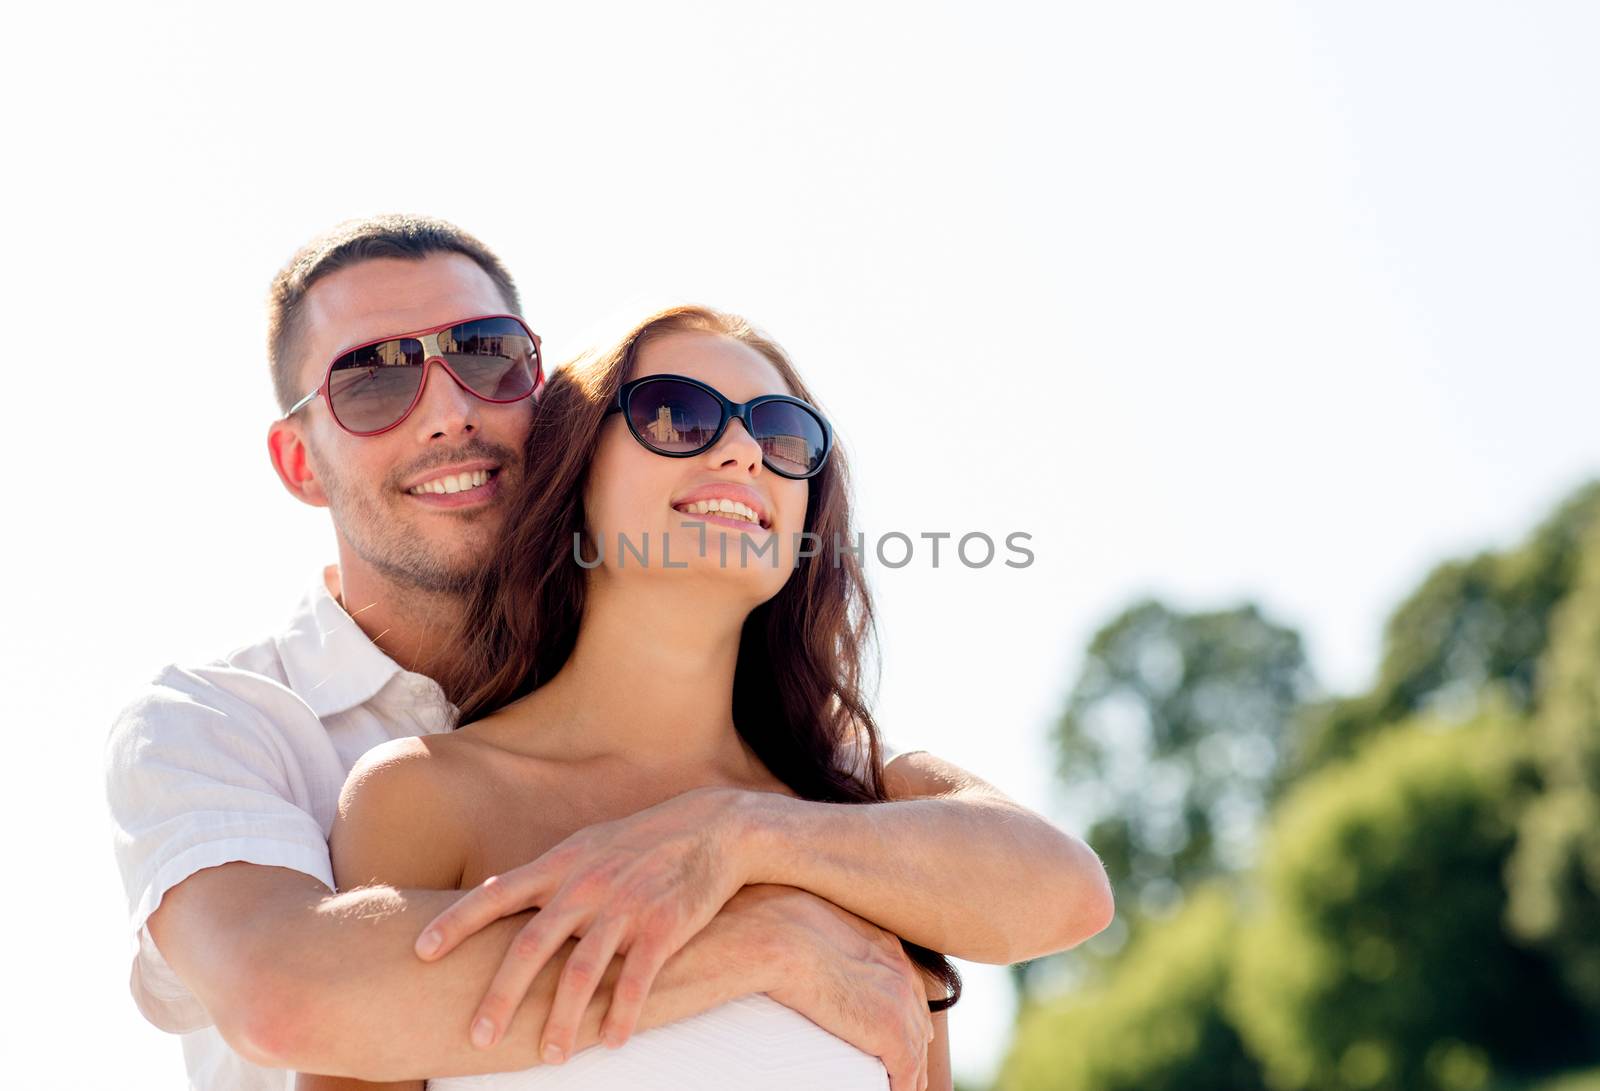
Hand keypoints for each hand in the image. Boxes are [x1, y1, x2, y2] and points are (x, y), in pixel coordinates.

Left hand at [413, 787, 749, 1060]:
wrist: (713, 829)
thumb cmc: (641, 842)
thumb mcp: (587, 847)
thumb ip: (547, 876)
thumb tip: (496, 894)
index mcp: (562, 865)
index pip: (497, 894)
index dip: (457, 923)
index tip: (420, 951)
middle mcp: (586, 885)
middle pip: (531, 946)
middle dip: (501, 995)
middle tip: (478, 1036)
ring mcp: (625, 907)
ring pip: (581, 972)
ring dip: (561, 1019)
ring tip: (548, 1056)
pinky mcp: (664, 927)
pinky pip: (637, 979)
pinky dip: (621, 1013)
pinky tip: (610, 1040)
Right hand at [727, 885, 935, 1090]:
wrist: (778, 936)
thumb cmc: (776, 923)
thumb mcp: (808, 921)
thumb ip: (817, 935)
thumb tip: (790, 943)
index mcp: (883, 945)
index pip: (908, 985)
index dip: (908, 1011)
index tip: (907, 1029)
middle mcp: (899, 972)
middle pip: (918, 1019)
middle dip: (914, 1044)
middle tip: (908, 1069)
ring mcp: (898, 1002)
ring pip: (915, 1051)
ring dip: (910, 1073)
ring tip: (903, 1089)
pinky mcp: (889, 1032)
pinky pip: (906, 1073)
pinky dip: (902, 1088)